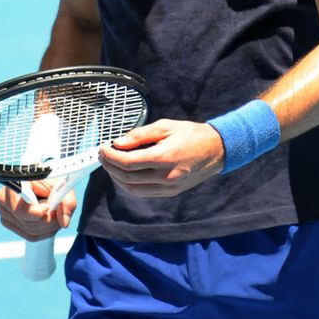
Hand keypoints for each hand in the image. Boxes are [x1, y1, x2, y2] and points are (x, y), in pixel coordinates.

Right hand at [0, 180, 77, 241]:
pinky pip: (30, 236)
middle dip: (49, 220)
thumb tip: (64, 223)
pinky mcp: (10, 224)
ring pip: (31, 231)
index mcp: (13, 185)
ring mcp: (5, 214)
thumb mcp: (62, 186)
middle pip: (28, 223)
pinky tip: (49, 221)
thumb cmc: (50, 181)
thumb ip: (67, 202)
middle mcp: (4, 201)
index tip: (48, 207)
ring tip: (55, 213)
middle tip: (58, 210)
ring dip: (49, 227)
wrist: (42, 182)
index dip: (36, 212)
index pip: (19, 209)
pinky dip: (44, 232)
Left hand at [99, 120, 224, 197]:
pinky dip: (130, 185)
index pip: (128, 162)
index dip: (111, 156)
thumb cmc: (191, 134)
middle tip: (103, 155)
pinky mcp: (171, 192)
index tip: (103, 148)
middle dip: (110, 167)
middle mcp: (166, 176)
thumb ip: (140, 135)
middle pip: (127, 178)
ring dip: (117, 178)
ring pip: (133, 189)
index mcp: (165, 157)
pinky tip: (125, 174)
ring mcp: (169, 187)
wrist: (216, 150)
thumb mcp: (165, 126)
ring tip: (111, 165)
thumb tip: (118, 143)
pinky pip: (144, 192)